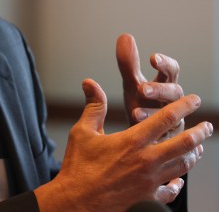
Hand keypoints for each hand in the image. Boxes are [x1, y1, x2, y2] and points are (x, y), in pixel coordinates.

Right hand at [34, 79, 212, 210]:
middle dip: (200, 133)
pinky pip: (170, 191)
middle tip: (207, 126)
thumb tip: (90, 82)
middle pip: (184, 144)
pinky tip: (178, 181)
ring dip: (193, 155)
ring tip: (198, 148)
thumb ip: (93, 106)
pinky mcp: (147, 196)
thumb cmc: (78, 166)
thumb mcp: (82, 132)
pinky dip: (178, 185)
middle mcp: (147, 160)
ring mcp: (150, 180)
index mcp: (133, 141)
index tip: (194, 100)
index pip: (166, 119)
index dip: (184, 107)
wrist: (76, 200)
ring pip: (182, 166)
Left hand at [117, 34, 183, 132]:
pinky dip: (155, 134)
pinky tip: (139, 131)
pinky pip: (167, 136)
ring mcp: (175, 120)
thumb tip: (125, 36)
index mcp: (165, 84)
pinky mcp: (170, 139)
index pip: (172, 69)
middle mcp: (173, 101)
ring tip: (135, 113)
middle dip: (159, 89)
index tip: (152, 58)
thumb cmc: (141, 103)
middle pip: (174, 91)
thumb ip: (128, 63)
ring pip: (173, 115)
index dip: (165, 63)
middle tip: (142, 89)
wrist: (142, 137)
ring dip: (153, 113)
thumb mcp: (133, 83)